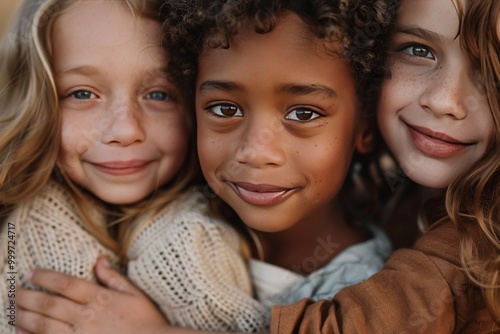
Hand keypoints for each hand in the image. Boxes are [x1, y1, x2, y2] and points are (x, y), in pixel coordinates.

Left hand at [17, 257, 168, 333]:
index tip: (31, 272)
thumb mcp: (135, 295)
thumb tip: (99, 260)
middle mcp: (87, 316)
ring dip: (25, 315)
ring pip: (44, 324)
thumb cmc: (147, 322)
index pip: (66, 284)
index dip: (46, 277)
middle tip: (13, 290)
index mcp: (101, 299)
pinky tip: (20, 330)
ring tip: (12, 307)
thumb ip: (115, 278)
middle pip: (50, 303)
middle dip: (28, 295)